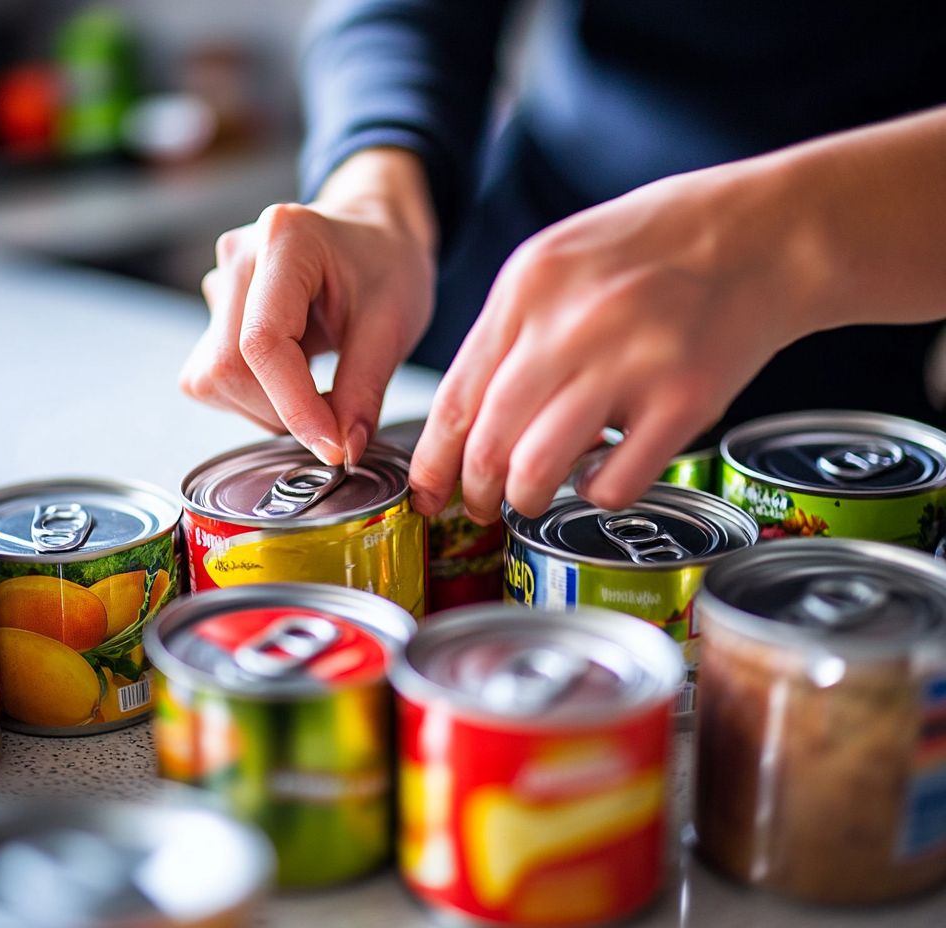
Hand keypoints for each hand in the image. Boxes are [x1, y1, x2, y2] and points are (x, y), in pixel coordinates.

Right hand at [180, 148, 437, 465]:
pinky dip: (254, 398)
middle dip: (281, 412)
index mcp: (286, 238)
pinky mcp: (213, 313)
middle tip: (335, 417)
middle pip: (228, 367)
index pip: (262, 342)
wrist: (373, 236)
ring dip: (266, 408)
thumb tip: (341, 449)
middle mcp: (239, 256)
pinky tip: (292, 377)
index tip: (331, 445)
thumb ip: (364, 390)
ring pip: (214, 380)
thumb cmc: (386, 265)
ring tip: (317, 387)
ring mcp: (218, 283)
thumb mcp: (394, 324)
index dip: (293, 406)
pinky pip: (214, 379)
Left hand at [410, 157, 820, 522]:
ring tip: (532, 499)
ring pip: (539, 468)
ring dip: (526, 499)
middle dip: (474, 491)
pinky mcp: (685, 399)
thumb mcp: (562, 259)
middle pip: (488, 442)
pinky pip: (616, 480)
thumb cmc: (660, 245)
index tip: (426, 491)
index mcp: (528, 287)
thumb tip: (470, 417)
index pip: (455, 397)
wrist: (767, 231)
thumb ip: (512, 330)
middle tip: (480, 506)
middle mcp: (571, 324)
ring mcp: (629, 362)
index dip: (432, 460)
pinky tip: (598, 478)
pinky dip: (596, 495)